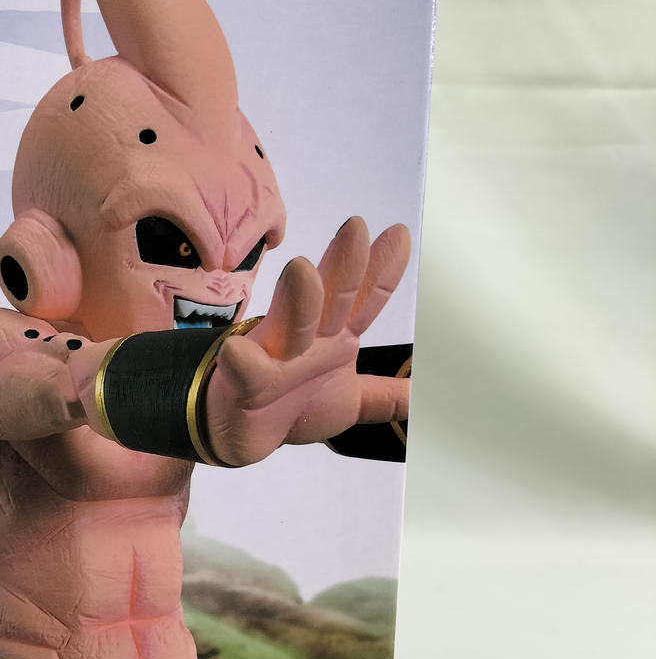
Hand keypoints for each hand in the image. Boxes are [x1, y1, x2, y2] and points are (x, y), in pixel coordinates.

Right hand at [205, 217, 410, 465]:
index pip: (364, 300)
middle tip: (356, 227)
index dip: (383, 270)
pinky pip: (244, 370)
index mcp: (334, 337)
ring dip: (297, 299)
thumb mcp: (349, 403)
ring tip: (301, 269)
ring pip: (289, 324)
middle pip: (330, 298)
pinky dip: (241, 361)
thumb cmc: (292, 404)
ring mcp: (274, 356)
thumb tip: (420, 395)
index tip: (401, 234)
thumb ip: (384, 397)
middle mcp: (307, 337)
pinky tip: (237, 351)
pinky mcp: (245, 382)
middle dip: (343, 264)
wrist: (237, 432)